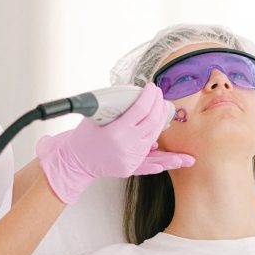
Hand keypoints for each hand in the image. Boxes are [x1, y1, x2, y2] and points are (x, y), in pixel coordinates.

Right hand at [36, 83, 194, 203]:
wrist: (75, 161)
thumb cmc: (83, 137)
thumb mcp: (94, 114)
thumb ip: (113, 102)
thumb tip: (131, 88)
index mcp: (117, 131)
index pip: (141, 109)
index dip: (149, 96)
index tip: (152, 87)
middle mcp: (127, 146)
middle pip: (152, 122)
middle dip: (158, 105)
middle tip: (159, 95)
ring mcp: (130, 158)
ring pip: (154, 137)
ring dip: (162, 122)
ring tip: (167, 111)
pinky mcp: (131, 167)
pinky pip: (152, 161)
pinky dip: (165, 159)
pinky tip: (179, 159)